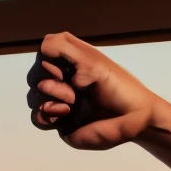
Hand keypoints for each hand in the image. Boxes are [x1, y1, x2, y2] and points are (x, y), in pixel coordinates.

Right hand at [27, 31, 156, 148]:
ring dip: (50, 97)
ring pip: (34, 97)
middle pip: (34, 77)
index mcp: (69, 64)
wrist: (135, 117)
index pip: (41, 55)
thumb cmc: (119, 86)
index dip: (51, 61)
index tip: (73, 69)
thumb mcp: (90, 59)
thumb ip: (62, 46)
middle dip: (51, 81)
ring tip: (72, 103)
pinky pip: (39, 119)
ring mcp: (61, 103)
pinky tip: (64, 113)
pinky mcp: (63, 124)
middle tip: (75, 89)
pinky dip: (46, 114)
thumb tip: (41, 48)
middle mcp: (62, 82)